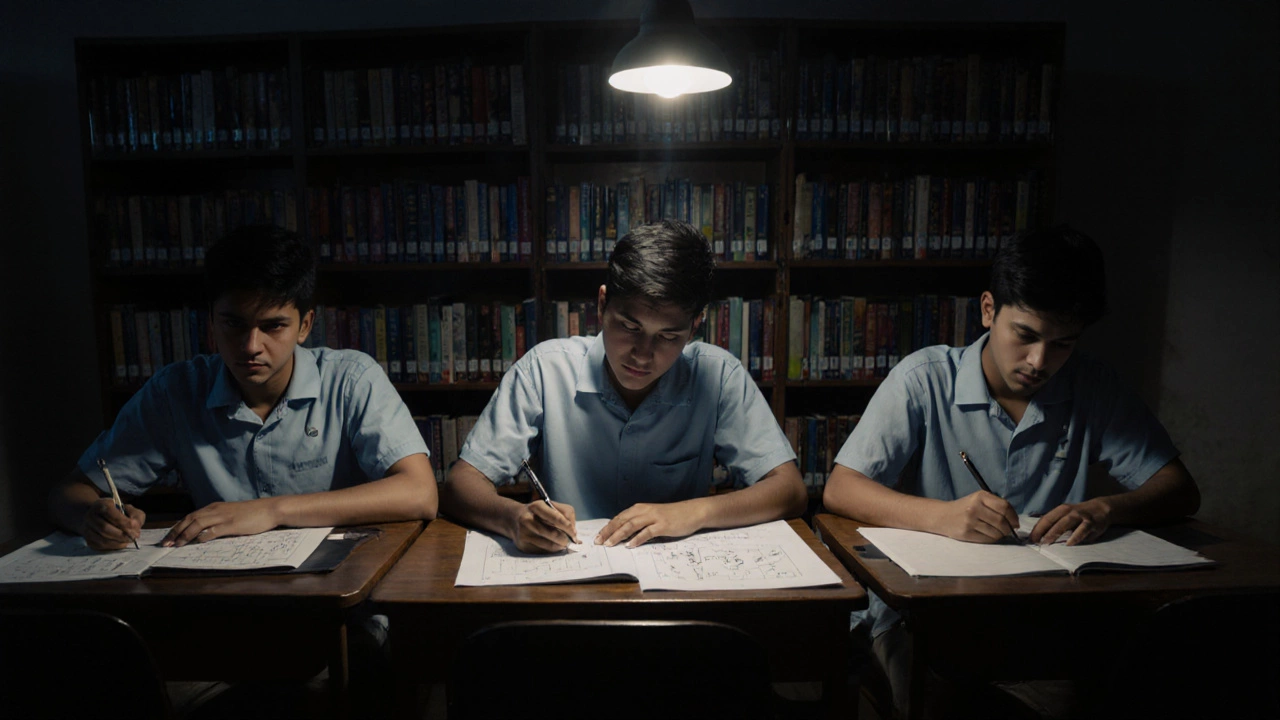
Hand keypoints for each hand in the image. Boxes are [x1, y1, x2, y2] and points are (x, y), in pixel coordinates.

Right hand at [80, 499, 144, 550]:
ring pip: (102, 539)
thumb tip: (135, 526)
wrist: (101, 517)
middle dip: (122, 534)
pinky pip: (100, 546)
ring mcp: (87, 528)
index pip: (109, 512)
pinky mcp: (88, 539)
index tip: (135, 526)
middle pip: (105, 528)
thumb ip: (136, 515)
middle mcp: (90, 516)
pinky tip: (122, 543)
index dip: (122, 521)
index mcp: (100, 504)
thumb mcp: (130, 509)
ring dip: (119, 542)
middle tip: (134, 536)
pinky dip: (113, 546)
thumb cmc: (119, 513)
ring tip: (130, 540)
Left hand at [162, 498, 280, 546]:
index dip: (178, 527)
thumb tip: (205, 533)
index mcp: (215, 507)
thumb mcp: (232, 515)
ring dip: (185, 534)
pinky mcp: (232, 524)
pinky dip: (203, 536)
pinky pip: (214, 530)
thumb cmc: (253, 513)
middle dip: (176, 531)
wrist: (270, 509)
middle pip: (190, 519)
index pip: (190, 516)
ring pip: (198, 524)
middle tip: (166, 543)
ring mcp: (224, 517)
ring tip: (177, 544)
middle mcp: (216, 510)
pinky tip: (198, 541)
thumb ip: (218, 521)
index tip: (169, 537)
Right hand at [510, 501, 577, 553]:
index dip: (568, 527)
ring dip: (560, 546)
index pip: (556, 518)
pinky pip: (542, 551)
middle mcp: (527, 519)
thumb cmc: (537, 512)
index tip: (574, 533)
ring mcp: (524, 534)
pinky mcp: (523, 545)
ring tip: (564, 543)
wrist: (514, 518)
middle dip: (565, 539)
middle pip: (553, 534)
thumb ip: (566, 515)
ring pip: (549, 545)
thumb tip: (574, 534)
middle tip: (571, 541)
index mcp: (536, 506)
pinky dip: (551, 550)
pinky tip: (553, 545)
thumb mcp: (550, 505)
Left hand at [596, 502, 705, 548]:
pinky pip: (647, 532)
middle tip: (598, 542)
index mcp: (639, 509)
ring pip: (631, 525)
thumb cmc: (671, 516)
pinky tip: (630, 545)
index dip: (607, 527)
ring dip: (619, 535)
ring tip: (610, 544)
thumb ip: (639, 523)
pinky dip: (637, 539)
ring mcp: (653, 517)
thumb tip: (623, 535)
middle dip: (608, 531)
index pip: (619, 518)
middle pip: (621, 521)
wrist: (692, 512)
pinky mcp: (662, 525)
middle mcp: (644, 511)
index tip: (597, 537)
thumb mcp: (652, 517)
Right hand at [934, 491, 1019, 543]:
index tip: (1015, 522)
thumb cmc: (965, 508)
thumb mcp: (978, 499)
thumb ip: (996, 505)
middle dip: (1008, 528)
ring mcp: (970, 521)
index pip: (1004, 507)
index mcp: (980, 496)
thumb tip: (1015, 522)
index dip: (1013, 517)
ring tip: (996, 532)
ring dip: (1000, 535)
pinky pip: (987, 539)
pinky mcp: (966, 533)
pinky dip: (992, 539)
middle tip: (1007, 530)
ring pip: (996, 532)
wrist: (942, 516)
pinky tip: (988, 535)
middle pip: (1001, 521)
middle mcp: (974, 507)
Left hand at [1030, 499, 1111, 545]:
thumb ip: (1057, 524)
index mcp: (1061, 510)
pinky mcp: (1091, 522)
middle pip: (1053, 520)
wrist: (1101, 508)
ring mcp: (1080, 516)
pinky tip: (1069, 544)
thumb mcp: (1067, 517)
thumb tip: (1041, 537)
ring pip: (1065, 522)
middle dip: (1042, 531)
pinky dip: (1075, 536)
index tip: (1030, 538)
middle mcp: (1069, 511)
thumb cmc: (1080, 515)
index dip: (1037, 528)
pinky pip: (1082, 529)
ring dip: (1055, 532)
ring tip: (1048, 542)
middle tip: (1035, 541)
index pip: (1046, 519)